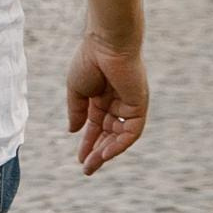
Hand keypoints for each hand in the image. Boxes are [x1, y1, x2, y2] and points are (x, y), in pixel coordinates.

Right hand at [66, 34, 147, 172]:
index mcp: (101, 97)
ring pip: (119, 135)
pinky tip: (106, 153)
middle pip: (108, 133)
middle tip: (87, 169)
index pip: (96, 125)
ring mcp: (129, 104)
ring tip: (93, 164)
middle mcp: (117, 102)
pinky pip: (131, 130)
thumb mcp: (77, 91)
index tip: (80, 159)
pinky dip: (120, 143)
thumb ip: (76, 112)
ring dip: (107, 151)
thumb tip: (73, 131)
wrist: (106, 43)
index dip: (88, 142)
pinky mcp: (139, 105)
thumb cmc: (89, 60)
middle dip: (97, 152)